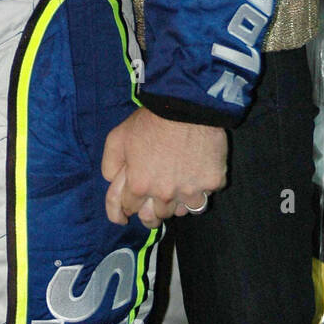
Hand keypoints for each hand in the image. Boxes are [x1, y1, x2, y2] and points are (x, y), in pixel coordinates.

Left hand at [102, 106, 226, 228]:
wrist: (186, 104)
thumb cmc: (150, 120)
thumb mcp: (117, 137)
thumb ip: (109, 165)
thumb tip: (112, 183)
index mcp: (139, 186)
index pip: (127, 210)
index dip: (124, 208)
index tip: (126, 212)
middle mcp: (164, 195)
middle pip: (155, 218)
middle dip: (150, 212)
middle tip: (151, 202)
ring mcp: (191, 192)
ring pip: (181, 212)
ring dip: (176, 203)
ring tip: (175, 187)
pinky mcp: (213, 183)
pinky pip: (205, 195)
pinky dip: (200, 189)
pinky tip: (196, 174)